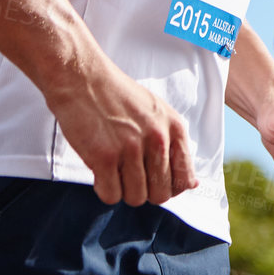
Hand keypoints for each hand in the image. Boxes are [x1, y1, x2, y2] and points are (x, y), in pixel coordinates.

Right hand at [46, 57, 196, 206]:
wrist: (81, 76)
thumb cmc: (116, 95)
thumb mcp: (155, 112)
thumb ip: (174, 146)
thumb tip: (192, 185)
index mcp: (173, 126)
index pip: (184, 179)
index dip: (169, 186)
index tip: (153, 179)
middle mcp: (157, 138)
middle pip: (160, 194)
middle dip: (144, 190)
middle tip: (128, 171)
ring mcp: (131, 148)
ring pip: (136, 198)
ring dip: (122, 189)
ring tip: (112, 165)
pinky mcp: (105, 157)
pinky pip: (111, 195)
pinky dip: (103, 188)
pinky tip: (99, 169)